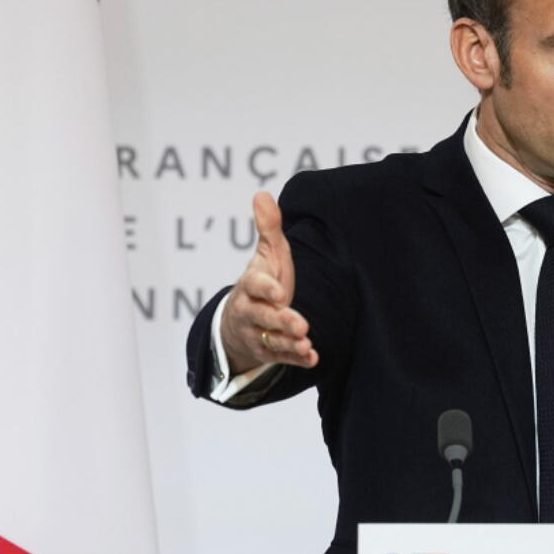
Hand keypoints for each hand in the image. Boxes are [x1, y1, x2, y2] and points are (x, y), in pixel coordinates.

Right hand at [220, 191, 318, 373]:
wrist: (241, 321)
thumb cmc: (263, 282)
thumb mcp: (267, 255)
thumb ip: (268, 228)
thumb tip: (262, 194)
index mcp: (251, 286)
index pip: (255, 286)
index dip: (266, 289)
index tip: (280, 292)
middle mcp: (251, 312)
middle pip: (263, 317)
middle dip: (281, 320)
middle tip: (301, 324)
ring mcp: (259, 334)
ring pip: (272, 341)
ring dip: (289, 344)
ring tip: (306, 344)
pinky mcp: (270, 352)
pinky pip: (283, 359)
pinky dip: (297, 360)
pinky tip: (312, 358)